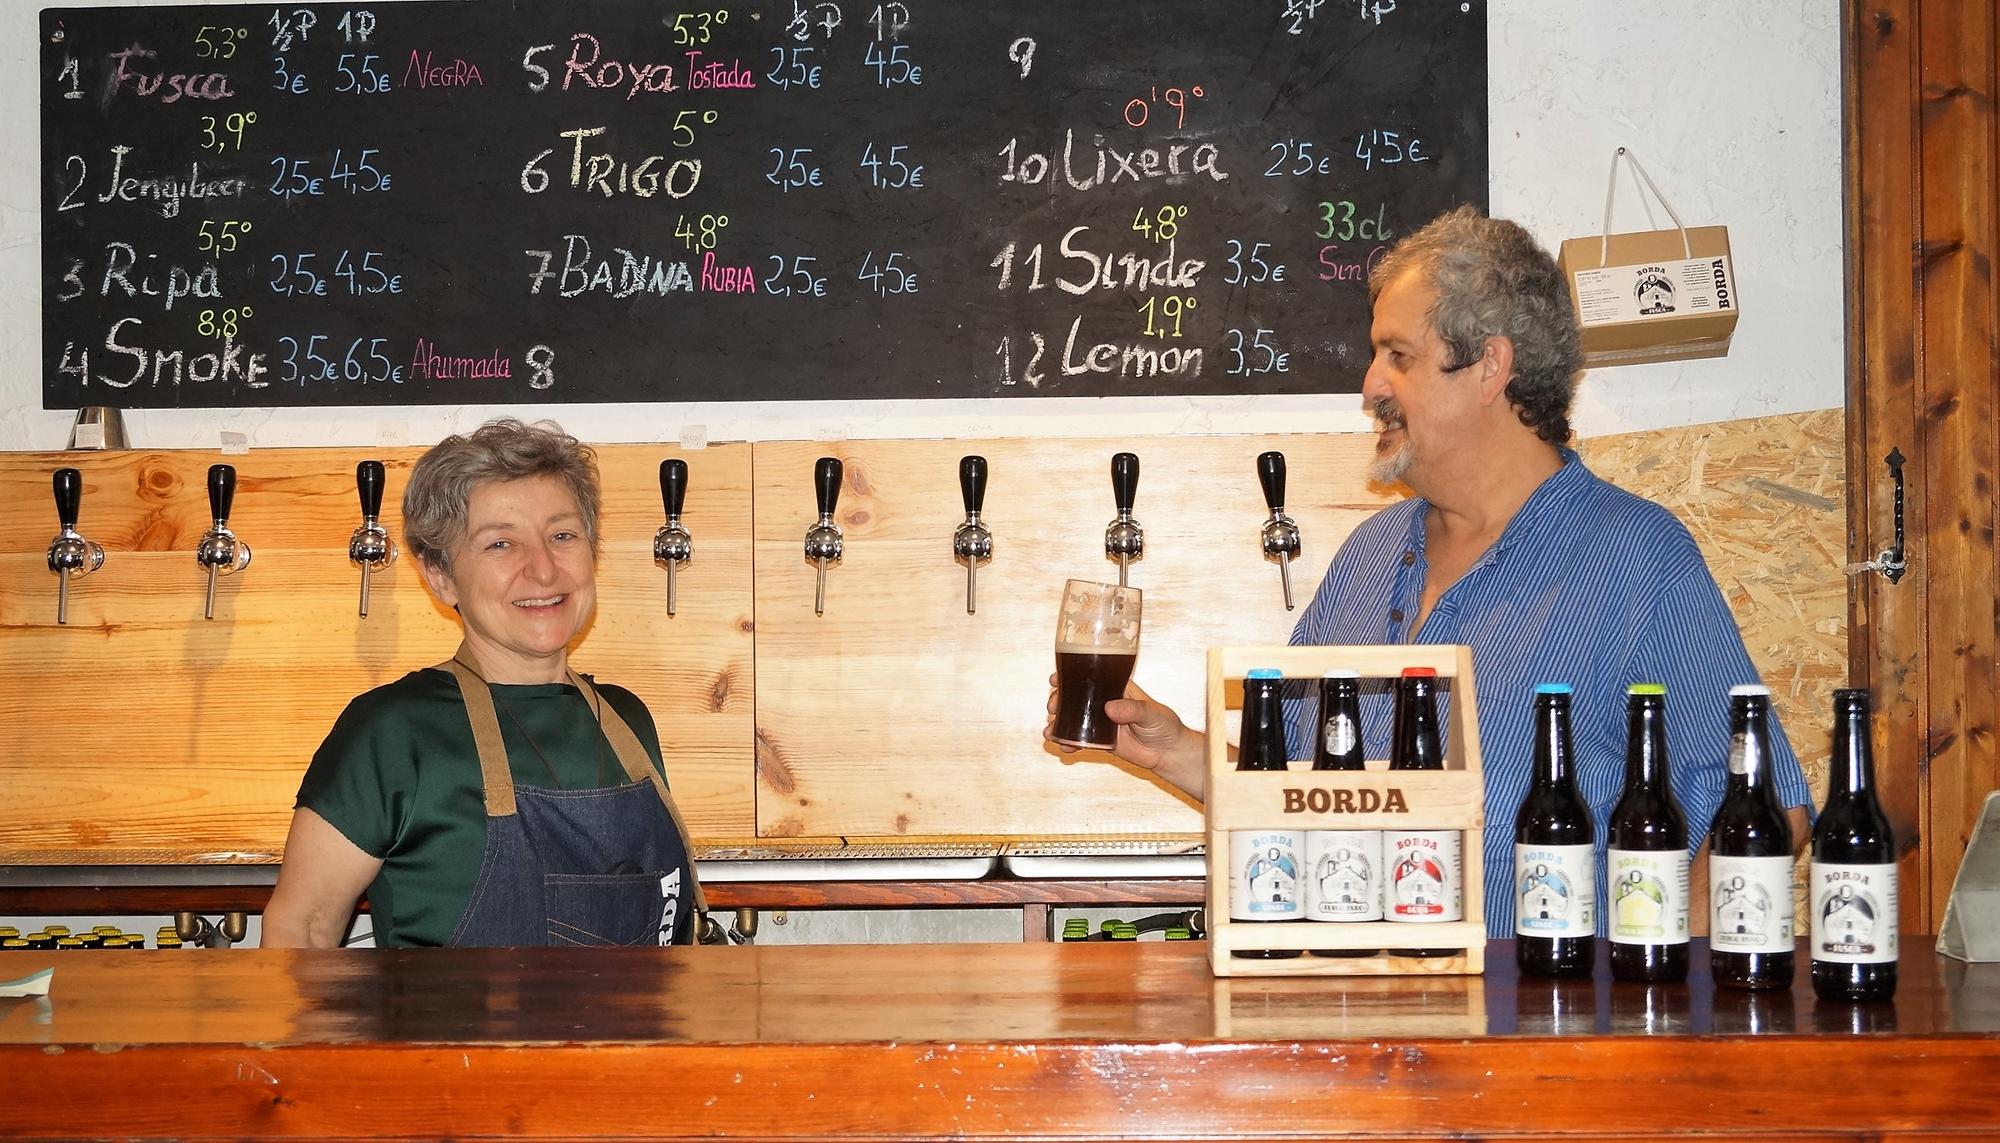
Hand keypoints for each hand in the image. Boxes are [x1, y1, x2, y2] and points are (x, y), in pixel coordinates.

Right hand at [1045, 675, 1205, 798]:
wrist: (1168, 753)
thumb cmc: (1165, 725)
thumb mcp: (1151, 713)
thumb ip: (1132, 709)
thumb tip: (1111, 708)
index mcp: (1117, 688)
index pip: (1091, 676)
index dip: (1071, 674)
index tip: (1056, 677)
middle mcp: (1105, 702)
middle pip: (1076, 696)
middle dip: (1059, 699)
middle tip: (1053, 705)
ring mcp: (1100, 721)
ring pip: (1074, 717)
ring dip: (1059, 721)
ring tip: (1051, 729)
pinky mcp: (1100, 740)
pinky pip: (1080, 740)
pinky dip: (1069, 742)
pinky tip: (1062, 746)